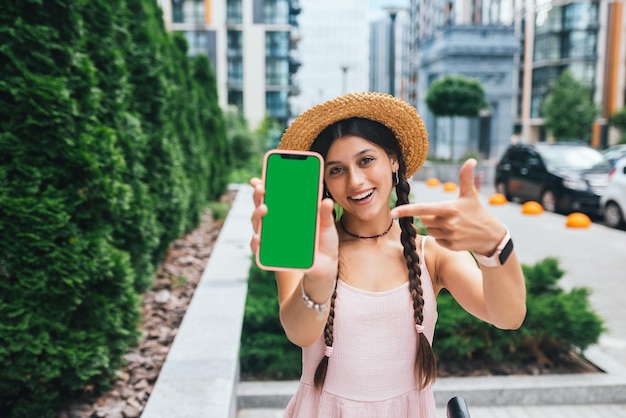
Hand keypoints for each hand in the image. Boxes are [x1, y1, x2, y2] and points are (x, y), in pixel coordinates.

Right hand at [249, 178, 338, 279]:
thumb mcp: (327, 226)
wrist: (325, 266)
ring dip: (257, 215)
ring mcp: (273, 238)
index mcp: (289, 212)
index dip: (264, 187)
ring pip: (258, 224)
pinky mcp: (273, 254)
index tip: (258, 179)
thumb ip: (325, 214)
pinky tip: (258, 238)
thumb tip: (326, 201)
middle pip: (262, 207)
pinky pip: (260, 249)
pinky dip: (256, 243)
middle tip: (262, 188)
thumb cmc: (324, 242)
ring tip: (264, 209)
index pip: (273, 196)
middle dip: (259, 196)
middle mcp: (277, 223)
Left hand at [390, 159, 505, 253]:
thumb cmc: (477, 212)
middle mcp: (448, 223)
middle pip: (424, 220)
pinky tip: (454, 234)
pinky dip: (442, 237)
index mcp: (449, 208)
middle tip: (445, 215)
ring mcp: (449, 235)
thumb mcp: (470, 194)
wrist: (490, 235)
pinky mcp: (451, 246)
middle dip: (431, 217)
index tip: (393, 212)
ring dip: (436, 228)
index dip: (406, 210)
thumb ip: (466, 177)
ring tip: (452, 225)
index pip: (422, 209)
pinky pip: (437, 240)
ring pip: (429, 231)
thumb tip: (471, 160)